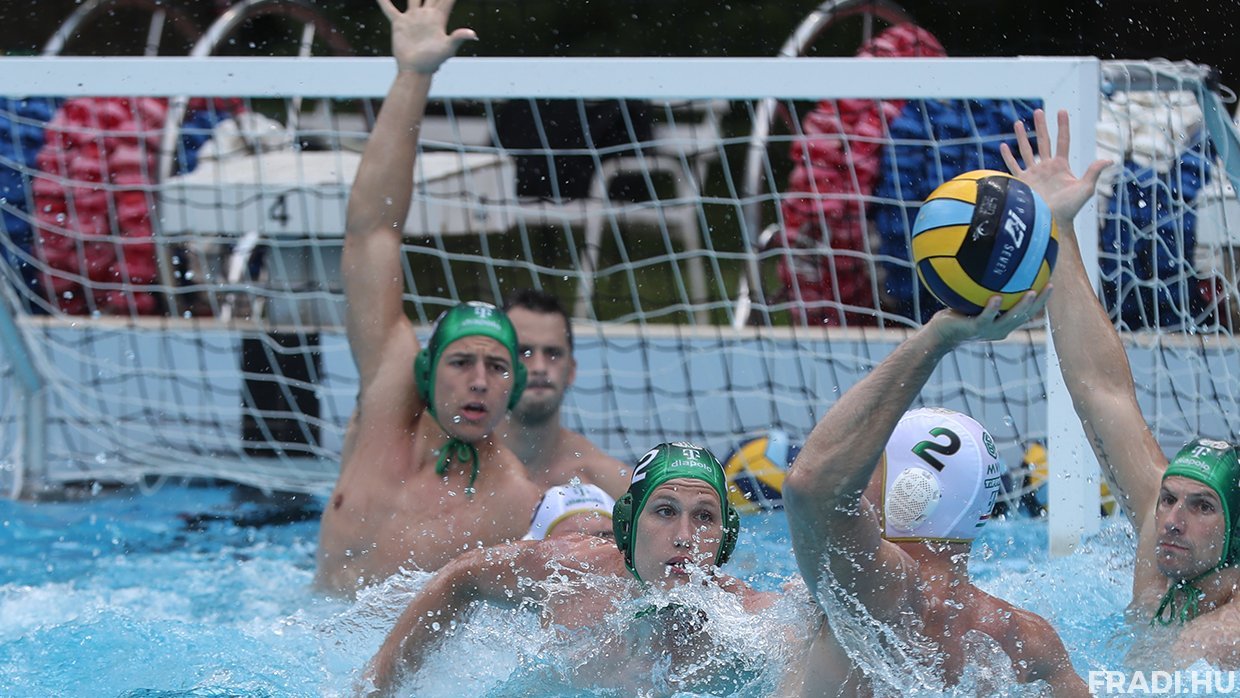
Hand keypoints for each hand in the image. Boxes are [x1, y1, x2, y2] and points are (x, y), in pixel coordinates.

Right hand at [378, 0, 476, 74]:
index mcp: (438, 17)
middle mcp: (426, 15)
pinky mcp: (399, 23)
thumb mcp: (447, 49)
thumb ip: (458, 38)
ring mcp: (412, 18)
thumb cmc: (433, 62)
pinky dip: (383, 1)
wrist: (415, 69)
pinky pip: (389, 8)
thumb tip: (473, 34)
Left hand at [929, 288, 1049, 345]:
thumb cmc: (956, 316)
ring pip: (1010, 319)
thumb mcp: (973, 302)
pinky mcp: (974, 328)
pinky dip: (992, 308)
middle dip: (1040, 302)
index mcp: (1004, 323)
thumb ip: (983, 289)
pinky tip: (996, 297)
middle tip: (1050, 286)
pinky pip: (986, 317)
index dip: (1041, 301)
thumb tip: (990, 266)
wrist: (939, 335)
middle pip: (1025, 316)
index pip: (1027, 312)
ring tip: (1032, 292)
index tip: (1051, 284)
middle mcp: (1000, 329)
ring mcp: (988, 330)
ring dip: (1022, 306)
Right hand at [1000, 109, 1110, 225]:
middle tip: (1038, 111)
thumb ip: (1094, 172)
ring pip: (1026, 150)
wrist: (1050, 222)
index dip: (1063, 126)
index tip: (1061, 111)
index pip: (1062, 141)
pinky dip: (1008, 156)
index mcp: (1060, 166)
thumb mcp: (1085, 189)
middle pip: (1043, 141)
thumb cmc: (1069, 208)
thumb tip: (1110, 160)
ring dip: (1021, 137)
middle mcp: (1046, 167)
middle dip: (1041, 126)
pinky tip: (1003, 146)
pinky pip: (1013, 166)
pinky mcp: (1021, 182)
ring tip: (1017, 123)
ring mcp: (1033, 174)